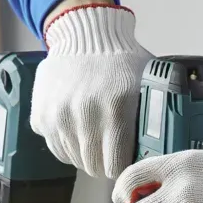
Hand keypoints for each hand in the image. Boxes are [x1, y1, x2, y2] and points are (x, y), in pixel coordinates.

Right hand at [31, 2, 151, 178]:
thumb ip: (153, 118)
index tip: (127, 163)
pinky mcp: (41, 118)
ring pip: (74, 159)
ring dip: (86, 154)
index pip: (116, 164)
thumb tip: (161, 153)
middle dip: (104, 164)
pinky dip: (68, 145)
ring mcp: (58, 116)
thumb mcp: (146, 83)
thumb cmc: (120, 61)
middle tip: (111, 153)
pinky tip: (78, 128)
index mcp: (116, 107)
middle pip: (94, 166)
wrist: (84, 34)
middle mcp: (84, 113)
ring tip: (95, 135)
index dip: (123, 168)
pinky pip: (57, 148)